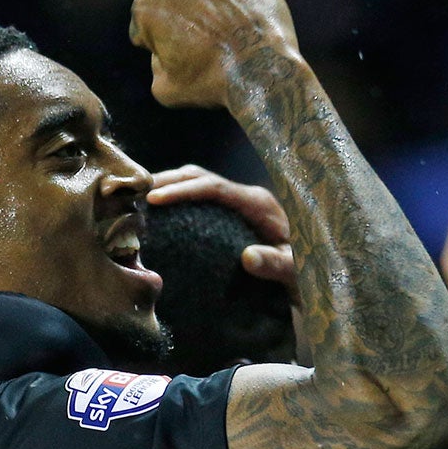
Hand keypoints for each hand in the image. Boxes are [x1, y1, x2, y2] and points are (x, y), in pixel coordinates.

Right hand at [130, 0, 302, 110]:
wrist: (261, 69)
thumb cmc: (211, 83)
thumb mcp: (165, 89)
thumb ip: (154, 64)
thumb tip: (162, 51)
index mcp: (146, 7)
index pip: (145, 22)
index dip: (160, 40)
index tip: (180, 52)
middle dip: (181, 13)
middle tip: (204, 38)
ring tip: (226, 27)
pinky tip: (241, 12)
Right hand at [146, 164, 295, 285]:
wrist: (315, 272)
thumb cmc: (307, 272)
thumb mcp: (295, 272)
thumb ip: (276, 264)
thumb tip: (248, 257)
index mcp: (258, 204)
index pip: (213, 187)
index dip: (181, 190)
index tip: (153, 198)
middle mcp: (247, 197)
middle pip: (199, 177)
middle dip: (165, 180)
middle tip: (132, 191)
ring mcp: (239, 204)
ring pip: (197, 183)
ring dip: (168, 186)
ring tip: (136, 199)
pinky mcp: (233, 214)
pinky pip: (200, 200)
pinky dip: (176, 200)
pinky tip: (155, 214)